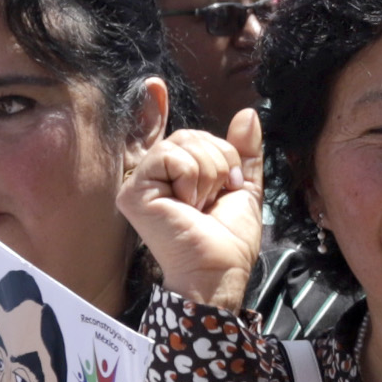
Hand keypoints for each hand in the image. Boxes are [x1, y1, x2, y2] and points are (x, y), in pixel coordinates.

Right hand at [118, 108, 264, 309]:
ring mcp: (140, 181)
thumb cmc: (229, 237)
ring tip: (199, 205)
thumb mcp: (244, 187)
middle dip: (219, 164)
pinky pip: (170, 156)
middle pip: (192, 136)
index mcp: (176, 172)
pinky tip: (186, 205)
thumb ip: (244, 151)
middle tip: (213, 199)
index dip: (217, 148)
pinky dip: (190, 179)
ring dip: (208, 174)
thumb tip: (248, 113)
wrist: (219, 268)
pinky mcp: (133, 190)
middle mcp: (154, 174)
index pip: (196, 135)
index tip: (220, 176)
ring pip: (182, 143)